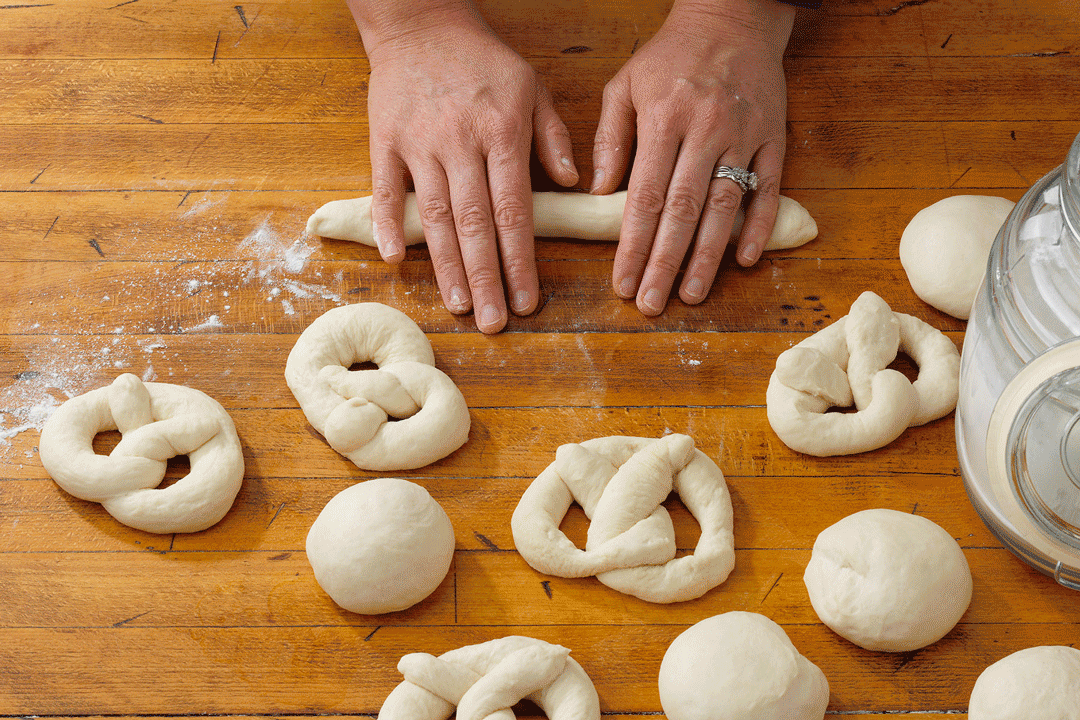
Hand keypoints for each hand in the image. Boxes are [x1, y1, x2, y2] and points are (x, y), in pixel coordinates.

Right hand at [352, 1, 578, 333]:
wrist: (421, 22)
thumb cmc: (484, 61)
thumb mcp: (532, 87)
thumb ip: (552, 137)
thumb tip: (573, 184)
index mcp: (502, 133)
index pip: (515, 211)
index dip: (521, 260)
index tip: (527, 301)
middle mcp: (460, 142)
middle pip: (475, 224)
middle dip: (486, 279)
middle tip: (493, 323)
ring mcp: (419, 143)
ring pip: (435, 215)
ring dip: (446, 266)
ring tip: (459, 305)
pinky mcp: (385, 139)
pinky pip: (386, 189)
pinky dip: (389, 224)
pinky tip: (396, 259)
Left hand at [590, 0, 796, 315]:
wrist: (733, 17)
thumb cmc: (670, 57)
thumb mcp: (626, 85)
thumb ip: (610, 138)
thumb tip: (597, 194)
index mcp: (664, 119)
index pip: (644, 197)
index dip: (632, 246)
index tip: (622, 282)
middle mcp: (705, 130)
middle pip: (682, 211)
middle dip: (664, 263)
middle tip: (651, 303)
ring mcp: (744, 136)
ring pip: (724, 207)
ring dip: (707, 256)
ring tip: (690, 294)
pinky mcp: (774, 138)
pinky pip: (768, 189)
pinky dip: (758, 227)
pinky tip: (744, 260)